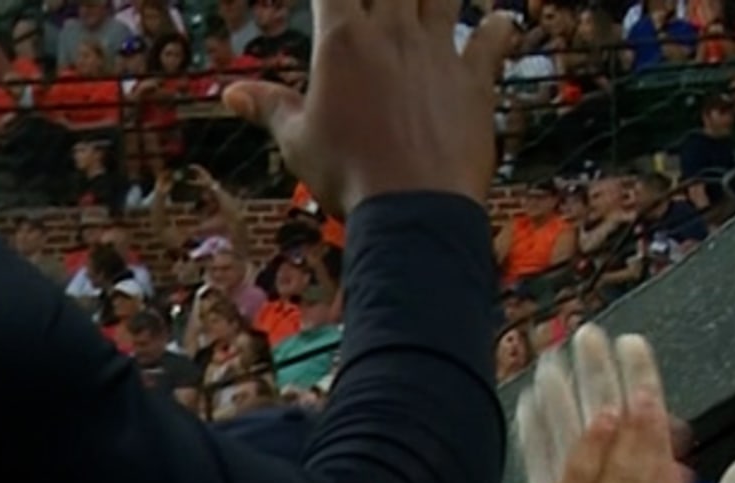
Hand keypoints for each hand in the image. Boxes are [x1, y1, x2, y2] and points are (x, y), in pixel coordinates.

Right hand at [223, 0, 517, 211]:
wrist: (413, 210)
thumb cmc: (350, 177)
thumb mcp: (298, 142)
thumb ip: (269, 108)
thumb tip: (230, 93)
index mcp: (342, 40)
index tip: (330, 3)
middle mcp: (392, 34)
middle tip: (385, 2)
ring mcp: (437, 53)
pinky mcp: (473, 82)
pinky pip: (491, 41)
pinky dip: (499, 28)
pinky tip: (503, 21)